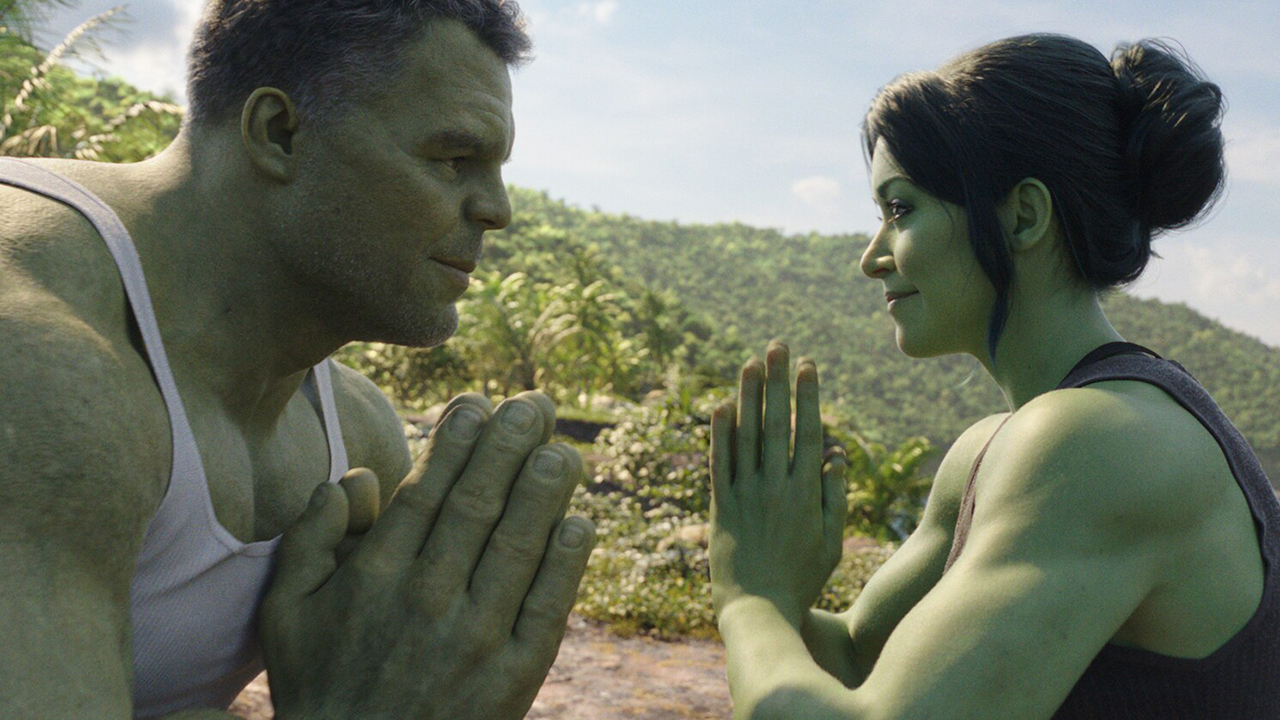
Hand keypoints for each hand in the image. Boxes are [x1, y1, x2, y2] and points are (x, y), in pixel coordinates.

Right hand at [260, 391, 595, 718]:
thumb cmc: (318, 687)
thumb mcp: (285, 612)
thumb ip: (309, 538)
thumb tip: (351, 476)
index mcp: (374, 578)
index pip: (425, 493)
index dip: (456, 444)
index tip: (479, 403)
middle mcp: (426, 600)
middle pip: (477, 507)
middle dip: (509, 448)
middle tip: (535, 404)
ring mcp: (473, 639)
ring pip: (517, 548)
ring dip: (545, 492)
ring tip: (563, 448)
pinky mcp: (512, 677)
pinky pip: (546, 609)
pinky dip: (566, 565)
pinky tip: (580, 523)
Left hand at [709, 341, 846, 625]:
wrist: (757, 610)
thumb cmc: (801, 579)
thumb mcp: (831, 542)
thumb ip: (834, 496)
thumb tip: (835, 453)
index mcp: (805, 494)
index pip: (807, 432)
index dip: (807, 396)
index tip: (808, 366)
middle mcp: (774, 487)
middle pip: (775, 424)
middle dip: (777, 382)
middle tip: (778, 347)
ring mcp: (744, 495)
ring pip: (745, 436)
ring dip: (748, 397)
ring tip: (750, 363)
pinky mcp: (721, 507)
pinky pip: (719, 463)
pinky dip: (719, 434)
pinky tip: (720, 406)